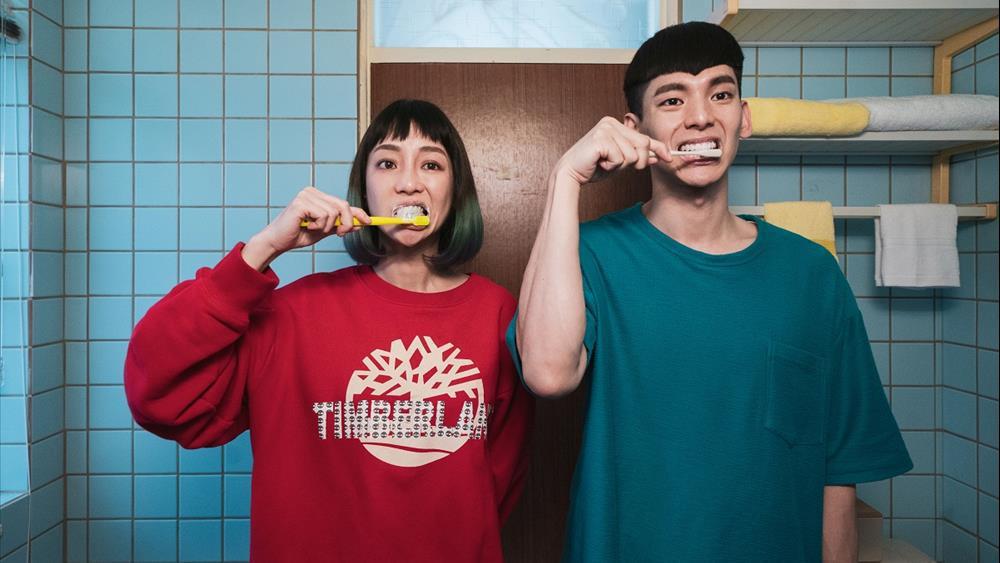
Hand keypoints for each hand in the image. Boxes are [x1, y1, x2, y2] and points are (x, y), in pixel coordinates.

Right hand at [242, 187, 370, 270]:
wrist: (278, 242)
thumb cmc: (298, 235)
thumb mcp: (324, 230)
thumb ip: (340, 225)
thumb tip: (359, 223)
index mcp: (318, 196)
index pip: (343, 202)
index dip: (358, 212)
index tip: (369, 221)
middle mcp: (312, 192)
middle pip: (343, 205)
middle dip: (346, 223)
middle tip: (339, 234)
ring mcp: (306, 195)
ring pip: (334, 212)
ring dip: (327, 227)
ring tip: (313, 229)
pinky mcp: (301, 202)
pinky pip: (324, 215)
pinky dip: (319, 226)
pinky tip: (307, 226)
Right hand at [555, 117, 670, 185]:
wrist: (571, 173)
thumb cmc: (593, 167)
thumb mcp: (620, 162)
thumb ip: (636, 156)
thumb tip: (655, 156)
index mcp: (615, 124)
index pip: (643, 136)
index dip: (659, 148)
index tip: (669, 158)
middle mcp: (610, 123)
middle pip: (643, 144)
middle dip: (637, 161)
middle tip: (618, 166)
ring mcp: (605, 129)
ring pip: (632, 154)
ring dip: (620, 166)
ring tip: (605, 163)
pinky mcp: (600, 139)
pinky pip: (620, 158)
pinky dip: (612, 166)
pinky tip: (600, 163)